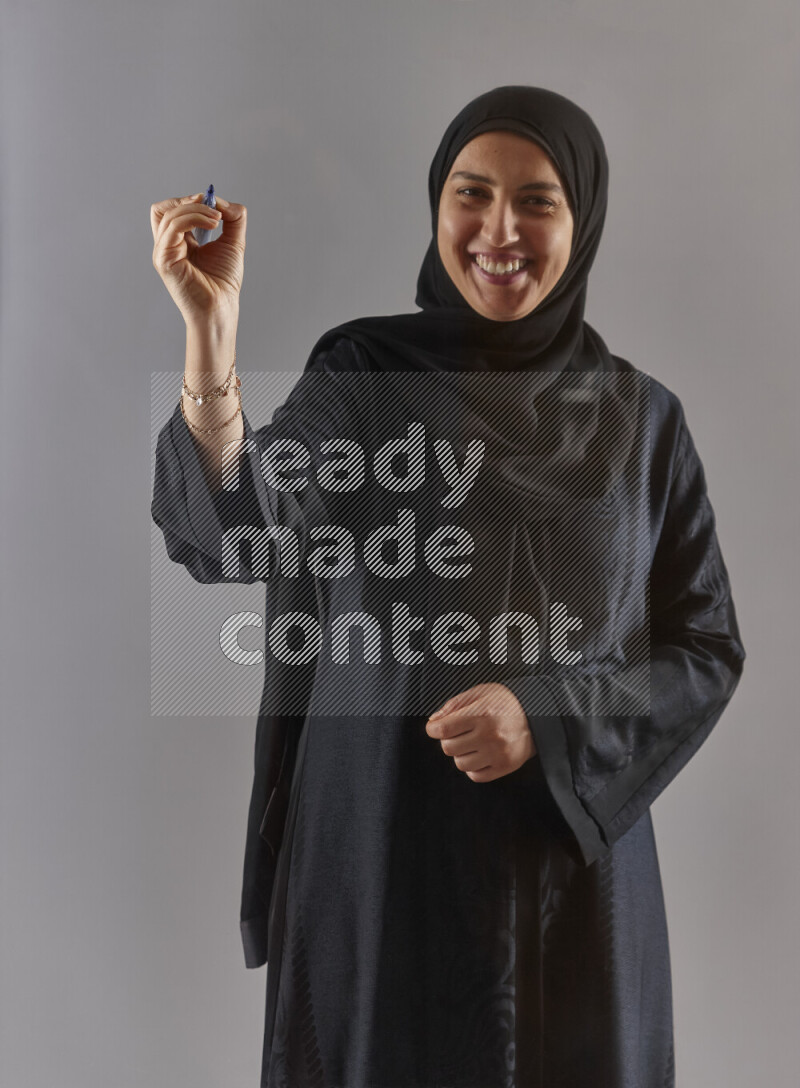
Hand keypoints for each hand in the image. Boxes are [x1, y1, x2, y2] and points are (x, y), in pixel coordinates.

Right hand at [150, 192, 245, 325]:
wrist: (221, 308)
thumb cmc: (224, 282)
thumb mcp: (233, 243)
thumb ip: (233, 219)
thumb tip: (224, 201)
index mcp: (179, 242)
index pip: (173, 210)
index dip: (190, 201)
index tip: (213, 203)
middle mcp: (167, 246)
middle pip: (163, 208)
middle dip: (188, 202)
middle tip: (213, 208)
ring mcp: (163, 253)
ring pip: (169, 214)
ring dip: (196, 209)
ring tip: (218, 219)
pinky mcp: (163, 260)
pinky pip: (172, 227)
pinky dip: (193, 218)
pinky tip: (213, 224)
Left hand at [425, 682, 536, 781]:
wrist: (538, 716)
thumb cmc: (507, 702)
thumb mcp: (480, 692)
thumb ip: (454, 705)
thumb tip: (434, 721)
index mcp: (481, 714)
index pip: (443, 729)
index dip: (433, 729)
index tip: (434, 728)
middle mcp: (489, 735)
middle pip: (448, 748)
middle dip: (448, 740)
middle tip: (458, 733)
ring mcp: (497, 753)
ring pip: (460, 763)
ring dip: (461, 754)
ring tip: (472, 743)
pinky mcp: (505, 766)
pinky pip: (475, 776)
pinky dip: (473, 767)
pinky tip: (480, 754)